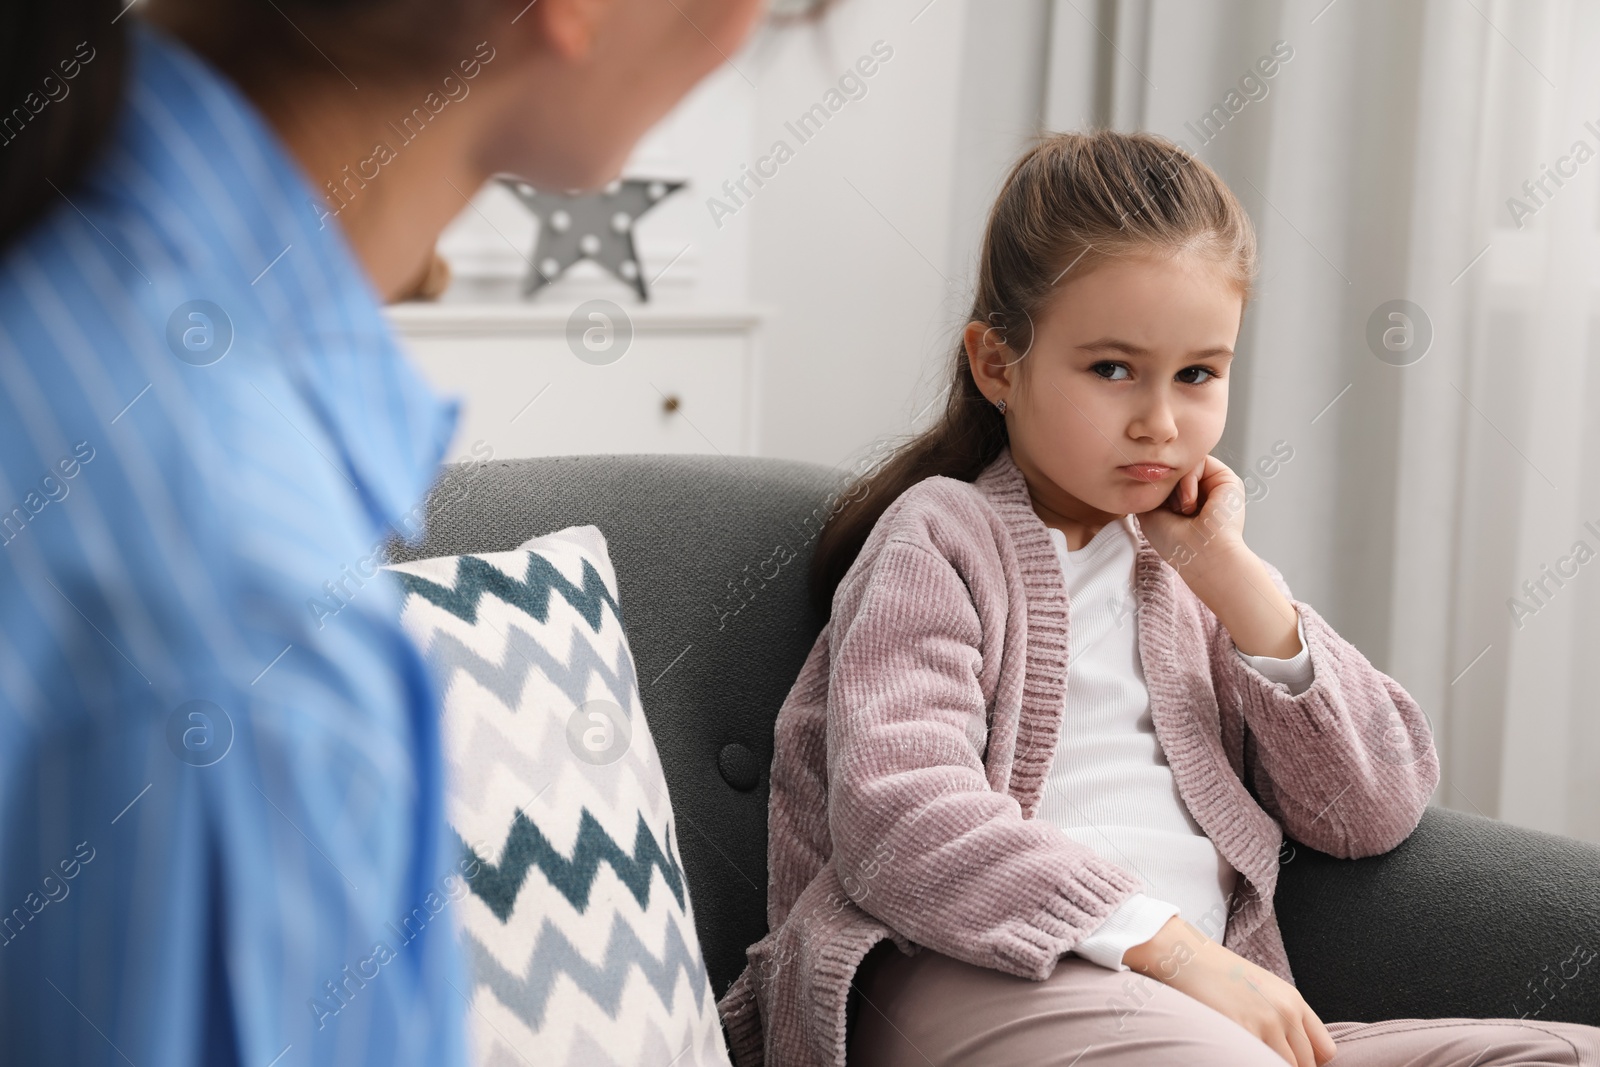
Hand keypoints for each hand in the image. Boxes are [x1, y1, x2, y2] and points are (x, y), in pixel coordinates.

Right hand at [1123, 915, 1336, 1066]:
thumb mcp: (1262, 988)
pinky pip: (1256, 1061)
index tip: (1292, 1062)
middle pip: (1305, 1064)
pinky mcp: (1242, 1030)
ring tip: (1245, 1054)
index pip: (1325, 1050)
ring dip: (1265, 1062)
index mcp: (1294, 1000)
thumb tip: (1290, 1051)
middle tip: (1262, 1056)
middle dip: (1285, 1065)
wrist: (1186, 954)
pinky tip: (1233, 1052)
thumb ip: (1282, 1016)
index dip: (1311, 1064)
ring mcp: (1265, 1022)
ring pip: (1282, 1065)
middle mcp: (1286, 1012)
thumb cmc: (1218, 973)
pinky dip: (1248, 1060)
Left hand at [1135, 454, 1248, 572]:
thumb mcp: (1151, 513)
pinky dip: (1187, 480)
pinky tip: (1190, 504)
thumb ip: (1151, 489)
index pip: (1163, 479)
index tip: (1155, 509)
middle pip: (1173, 469)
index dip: (1154, 488)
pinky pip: (1198, 461)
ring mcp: (1213, 485)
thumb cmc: (1176, 544)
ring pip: (1184, 464)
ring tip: (1183, 510)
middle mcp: (1200, 493)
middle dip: (1166, 487)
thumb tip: (1148, 468)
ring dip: (1176, 486)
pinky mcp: (1226, 478)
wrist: (1203, 556)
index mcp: (1184, 503)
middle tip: (1171, 510)